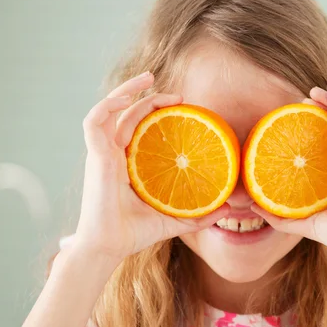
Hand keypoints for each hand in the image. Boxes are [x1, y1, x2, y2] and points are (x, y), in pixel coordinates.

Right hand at [74, 72, 229, 262]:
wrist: (111, 247)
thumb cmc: (136, 233)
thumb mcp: (176, 218)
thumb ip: (201, 213)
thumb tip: (231, 209)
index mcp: (130, 163)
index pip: (141, 127)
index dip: (159, 112)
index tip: (185, 106)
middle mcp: (115, 153)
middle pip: (128, 113)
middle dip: (147, 95)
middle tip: (178, 94)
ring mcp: (103, 152)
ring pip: (109, 109)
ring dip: (127, 90)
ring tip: (149, 78)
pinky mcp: (95, 155)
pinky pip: (95, 120)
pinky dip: (109, 104)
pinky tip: (130, 97)